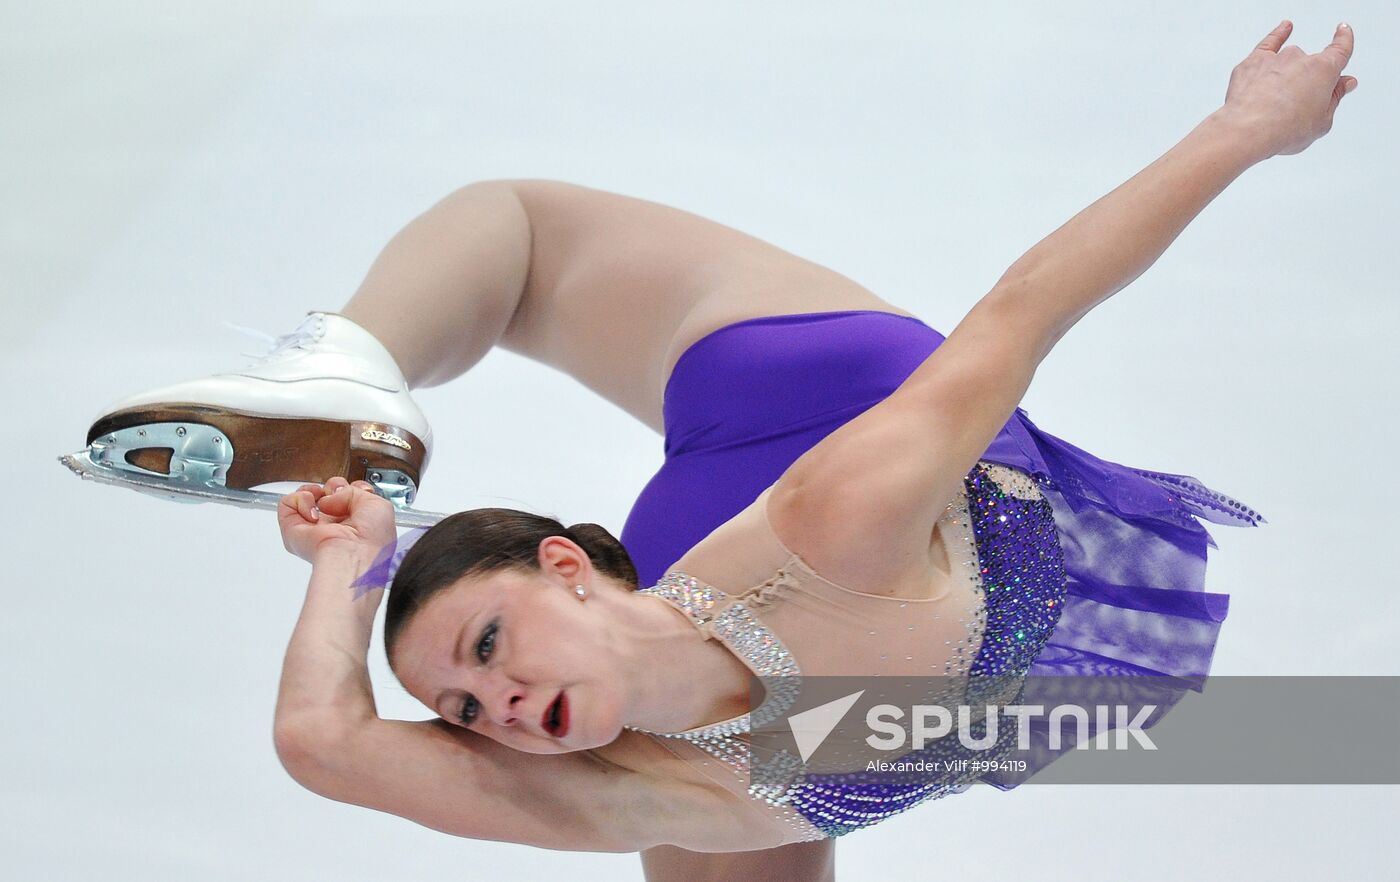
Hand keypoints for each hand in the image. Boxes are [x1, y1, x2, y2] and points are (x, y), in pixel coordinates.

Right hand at [278, 476, 396, 563]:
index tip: (361, 491)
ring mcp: (312, 527)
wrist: (355, 555)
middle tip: (340, 497)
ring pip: (305, 495)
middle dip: (335, 486)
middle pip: (327, 492)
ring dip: (315, 490)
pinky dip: (301, 500)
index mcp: (355, 523)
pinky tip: (314, 513)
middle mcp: (333, 525)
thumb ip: (356, 490)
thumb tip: (331, 494)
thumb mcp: (377, 505)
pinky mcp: (292, 529)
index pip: (347, 496)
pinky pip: (287, 502)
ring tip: (324, 502)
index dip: (353, 488)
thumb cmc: (371, 539)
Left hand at [1220, 20, 1356, 158]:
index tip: (1343, 33)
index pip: (1340, 50)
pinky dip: (1278, 34)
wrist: (1248, 129)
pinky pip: (1269, 42)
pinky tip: (1285, 27)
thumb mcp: (1322, 121)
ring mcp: (1276, 58)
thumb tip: (1344, 83)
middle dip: (1307, 83)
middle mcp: (1301, 58)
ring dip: (1286, 76)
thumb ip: (1334, 98)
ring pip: (1288, 61)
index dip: (1344, 41)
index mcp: (1324, 70)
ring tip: (1276, 104)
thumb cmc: (1285, 129)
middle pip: (1310, 65)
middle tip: (1296, 109)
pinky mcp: (1254, 62)